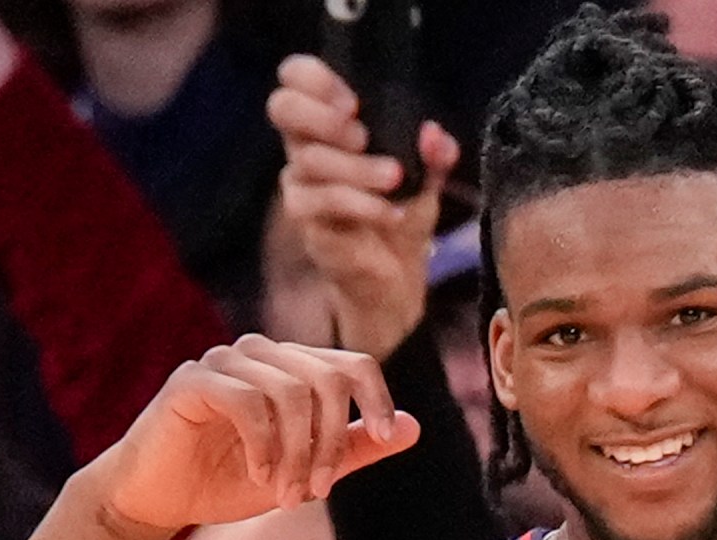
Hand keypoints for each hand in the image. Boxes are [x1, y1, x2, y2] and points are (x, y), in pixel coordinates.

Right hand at [89, 335, 419, 539]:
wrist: (158, 498)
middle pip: (328, 379)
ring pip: (292, 392)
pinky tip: (258, 476)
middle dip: (332, 442)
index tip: (382, 437)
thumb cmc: (227, 482)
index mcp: (291, 368)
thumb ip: (354, 449)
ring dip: (297, 454)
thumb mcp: (304, 471)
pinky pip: (249, 403)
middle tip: (317, 492)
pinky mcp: (193, 381)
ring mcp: (224, 361)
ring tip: (287, 496)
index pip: (354, 364)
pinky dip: (263, 446)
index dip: (376, 399)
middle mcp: (261, 354)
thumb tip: (413, 427)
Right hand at [271, 54, 458, 360]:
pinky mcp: (308, 223)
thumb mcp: (427, 184)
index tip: (354, 100)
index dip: (314, 78)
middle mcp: (305, 150)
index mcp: (328, 127)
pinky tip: (392, 213)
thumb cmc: (402, 220)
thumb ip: (435, 157)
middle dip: (321, 114)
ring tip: (395, 178)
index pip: (296, 81)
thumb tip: (434, 135)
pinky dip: (362, 205)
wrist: (394, 284)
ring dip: (357, 168)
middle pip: (282, 108)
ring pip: (310, 160)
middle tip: (362, 133)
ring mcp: (301, 186)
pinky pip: (325, 203)